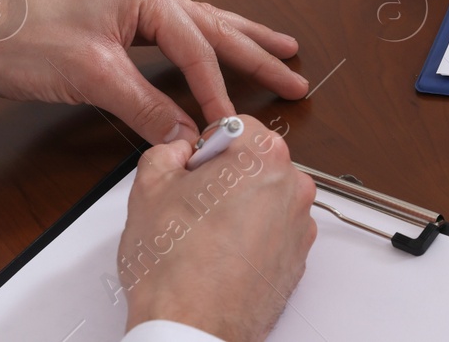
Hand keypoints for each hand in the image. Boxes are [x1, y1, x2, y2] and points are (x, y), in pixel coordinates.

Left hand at [0, 0, 308, 144]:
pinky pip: (179, 32)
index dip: (218, 88)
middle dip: (257, 52)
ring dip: (241, 41)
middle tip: (296, 74)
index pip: (197, 45)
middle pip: (214, 26)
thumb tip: (186, 137)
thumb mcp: (90, 76)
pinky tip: (219, 50)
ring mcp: (133, 2)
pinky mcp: (120, 18)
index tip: (233, 123)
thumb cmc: (23, 40)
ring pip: (202, 24)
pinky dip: (207, 45)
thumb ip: (144, 107)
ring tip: (281, 48)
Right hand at [119, 121, 316, 341]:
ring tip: (204, 237)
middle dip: (225, 177)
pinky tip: (220, 257)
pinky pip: (273, 233)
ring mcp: (299, 224)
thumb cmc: (175, 267)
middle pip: (254, 162)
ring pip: (264, 198)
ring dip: (239, 208)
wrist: (191, 330)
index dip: (205, 147)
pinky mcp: (298, 258)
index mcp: (263, 156)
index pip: (235, 127)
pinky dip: (251, 239)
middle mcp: (292, 185)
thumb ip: (165, 153)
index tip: (192, 169)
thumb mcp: (149, 188)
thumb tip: (176, 151)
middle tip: (192, 205)